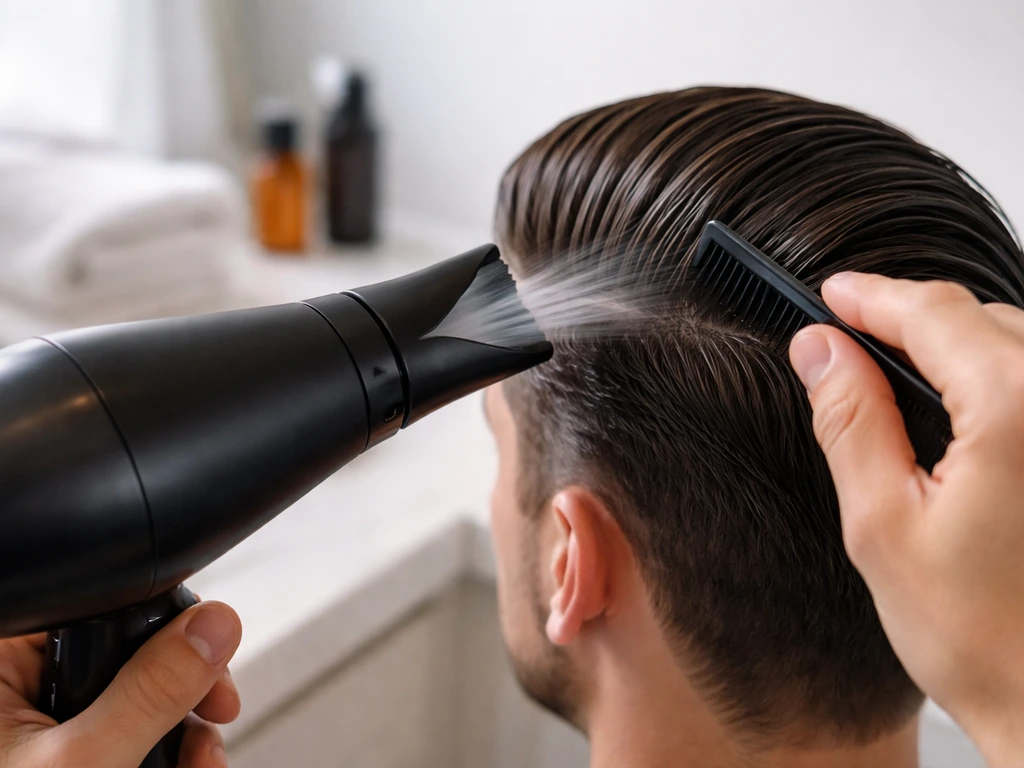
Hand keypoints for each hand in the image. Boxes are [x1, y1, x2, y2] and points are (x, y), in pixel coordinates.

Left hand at [0, 601, 242, 767]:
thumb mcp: (87, 765)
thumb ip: (151, 692)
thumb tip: (215, 626)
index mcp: (4, 671)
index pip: (105, 613)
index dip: (169, 632)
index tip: (214, 666)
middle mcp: (23, 694)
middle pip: (135, 659)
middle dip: (186, 699)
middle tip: (215, 722)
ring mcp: (46, 734)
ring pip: (142, 706)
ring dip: (185, 738)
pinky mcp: (70, 762)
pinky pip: (133, 743)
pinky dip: (167, 760)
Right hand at [789, 272, 1023, 766]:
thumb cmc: (980, 638)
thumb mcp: (882, 525)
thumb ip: (849, 422)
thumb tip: (819, 350)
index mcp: (1015, 412)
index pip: (933, 313)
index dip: (870, 296)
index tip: (831, 294)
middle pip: (977, 317)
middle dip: (907, 317)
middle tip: (845, 333)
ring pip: (1014, 342)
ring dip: (952, 343)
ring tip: (889, 369)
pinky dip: (991, 374)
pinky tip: (954, 405)